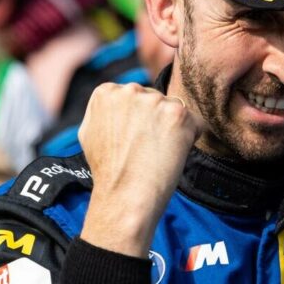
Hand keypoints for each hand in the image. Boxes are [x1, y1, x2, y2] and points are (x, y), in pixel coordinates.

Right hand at [78, 83, 204, 256]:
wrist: (124, 194)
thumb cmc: (107, 170)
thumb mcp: (88, 131)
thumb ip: (103, 110)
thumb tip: (116, 99)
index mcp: (107, 92)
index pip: (134, 96)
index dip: (138, 120)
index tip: (133, 139)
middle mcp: (130, 90)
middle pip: (155, 99)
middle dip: (156, 120)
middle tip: (148, 148)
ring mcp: (156, 100)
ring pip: (175, 110)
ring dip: (173, 128)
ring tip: (159, 153)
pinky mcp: (178, 114)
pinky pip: (195, 122)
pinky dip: (190, 138)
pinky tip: (174, 154)